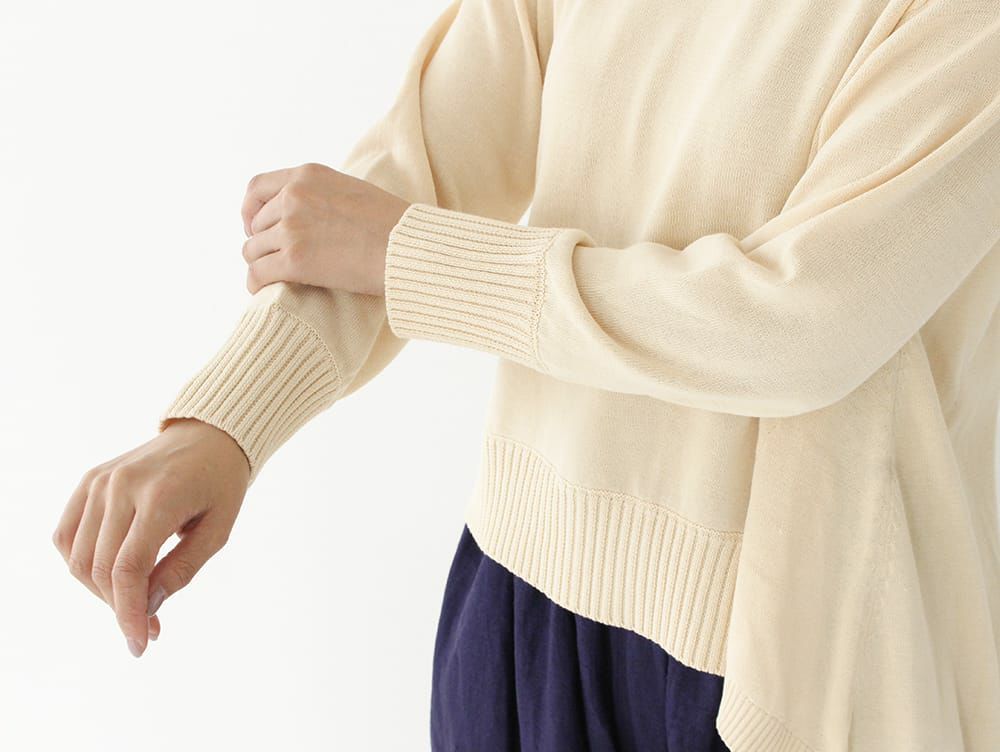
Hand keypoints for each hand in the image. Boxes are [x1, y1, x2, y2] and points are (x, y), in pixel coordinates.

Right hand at [52, 418, 249, 656]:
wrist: (209, 435)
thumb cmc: (220, 484)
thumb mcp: (218, 530)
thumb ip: (182, 569)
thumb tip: (147, 608)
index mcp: (159, 496)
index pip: (128, 568)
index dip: (129, 613)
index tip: (140, 644)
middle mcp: (121, 486)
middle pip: (99, 568)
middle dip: (119, 608)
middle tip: (147, 629)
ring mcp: (99, 481)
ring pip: (77, 556)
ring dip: (99, 591)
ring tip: (133, 601)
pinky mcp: (89, 480)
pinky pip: (67, 534)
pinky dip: (80, 563)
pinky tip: (109, 576)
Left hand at [240, 162, 410, 296]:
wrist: (409, 247)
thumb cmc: (393, 225)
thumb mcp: (351, 190)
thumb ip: (323, 195)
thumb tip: (310, 215)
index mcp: (307, 176)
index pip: (256, 189)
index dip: (251, 211)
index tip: (256, 227)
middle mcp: (294, 197)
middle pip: (257, 224)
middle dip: (264, 242)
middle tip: (278, 258)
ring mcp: (292, 228)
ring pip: (253, 250)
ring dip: (263, 264)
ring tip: (276, 277)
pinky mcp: (294, 260)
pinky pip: (257, 274)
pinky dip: (255, 284)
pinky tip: (262, 291)